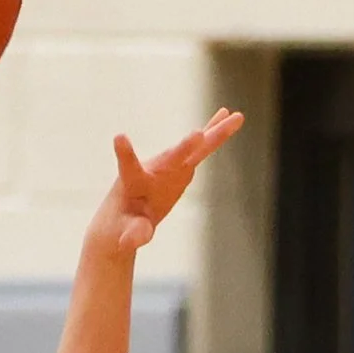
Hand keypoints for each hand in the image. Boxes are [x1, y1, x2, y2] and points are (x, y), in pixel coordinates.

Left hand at [89, 109, 243, 258]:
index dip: (124, 153)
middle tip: (197, 135)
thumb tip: (141, 238)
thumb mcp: (126, 235)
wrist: (126, 217)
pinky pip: (201, 149)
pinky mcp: (182, 167)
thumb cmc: (122, 227)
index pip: (129, 167)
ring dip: (214, 133)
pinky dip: (214, 133)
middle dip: (184, 148)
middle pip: (172, 156)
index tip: (118, 138)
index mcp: (133, 183)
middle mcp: (154, 169)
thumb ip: (134, 234)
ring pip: (195, 148)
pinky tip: (227, 114)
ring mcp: (170, 166)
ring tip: (235, 115)